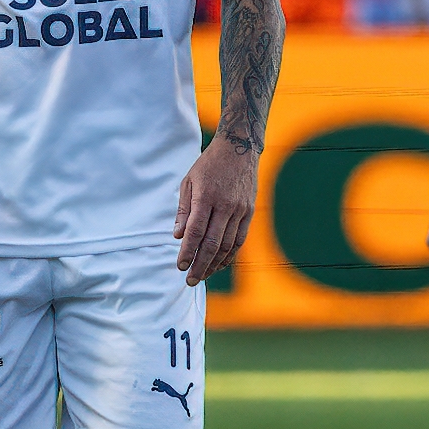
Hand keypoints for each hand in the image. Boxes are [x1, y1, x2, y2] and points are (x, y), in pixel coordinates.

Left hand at [175, 135, 257, 285]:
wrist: (239, 148)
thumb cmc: (209, 164)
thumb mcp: (189, 181)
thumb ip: (184, 210)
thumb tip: (178, 236)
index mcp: (206, 197)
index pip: (196, 232)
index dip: (187, 252)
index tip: (180, 266)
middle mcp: (225, 205)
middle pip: (212, 243)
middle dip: (200, 265)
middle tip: (190, 280)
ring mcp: (240, 210)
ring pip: (227, 245)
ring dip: (214, 264)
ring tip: (203, 275)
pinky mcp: (249, 212)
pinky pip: (239, 239)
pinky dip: (229, 255)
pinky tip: (219, 264)